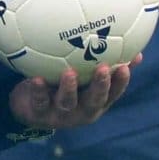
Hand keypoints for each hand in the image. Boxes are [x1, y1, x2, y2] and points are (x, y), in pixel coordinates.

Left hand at [8, 54, 139, 130]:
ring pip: (67, 102)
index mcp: (95, 102)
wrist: (30, 110)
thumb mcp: (82, 77)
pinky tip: (36, 78)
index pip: (113, 93)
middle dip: (100, 86)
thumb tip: (128, 44)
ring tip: (70, 73)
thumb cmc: (62, 87)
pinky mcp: (39, 114)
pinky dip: (39, 90)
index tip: (125, 67)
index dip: (120, 82)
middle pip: (94, 101)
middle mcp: (81, 111)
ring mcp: (60, 115)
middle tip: (103, 68)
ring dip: (70, 88)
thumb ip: (103, 63)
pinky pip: (39, 102)